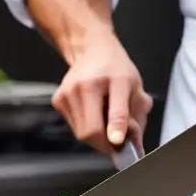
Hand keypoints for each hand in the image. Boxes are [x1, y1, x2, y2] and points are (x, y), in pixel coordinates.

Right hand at [51, 34, 152, 155]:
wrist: (93, 52)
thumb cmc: (115, 70)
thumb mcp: (134, 88)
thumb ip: (137, 115)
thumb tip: (135, 144)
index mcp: (111, 79)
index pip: (115, 110)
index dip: (116, 128)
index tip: (118, 142)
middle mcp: (84, 85)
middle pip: (92, 131)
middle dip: (107, 143)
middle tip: (118, 142)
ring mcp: (67, 93)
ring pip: (82, 134)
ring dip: (97, 137)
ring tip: (105, 120)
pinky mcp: (58, 100)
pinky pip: (75, 128)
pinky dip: (86, 128)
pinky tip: (93, 114)